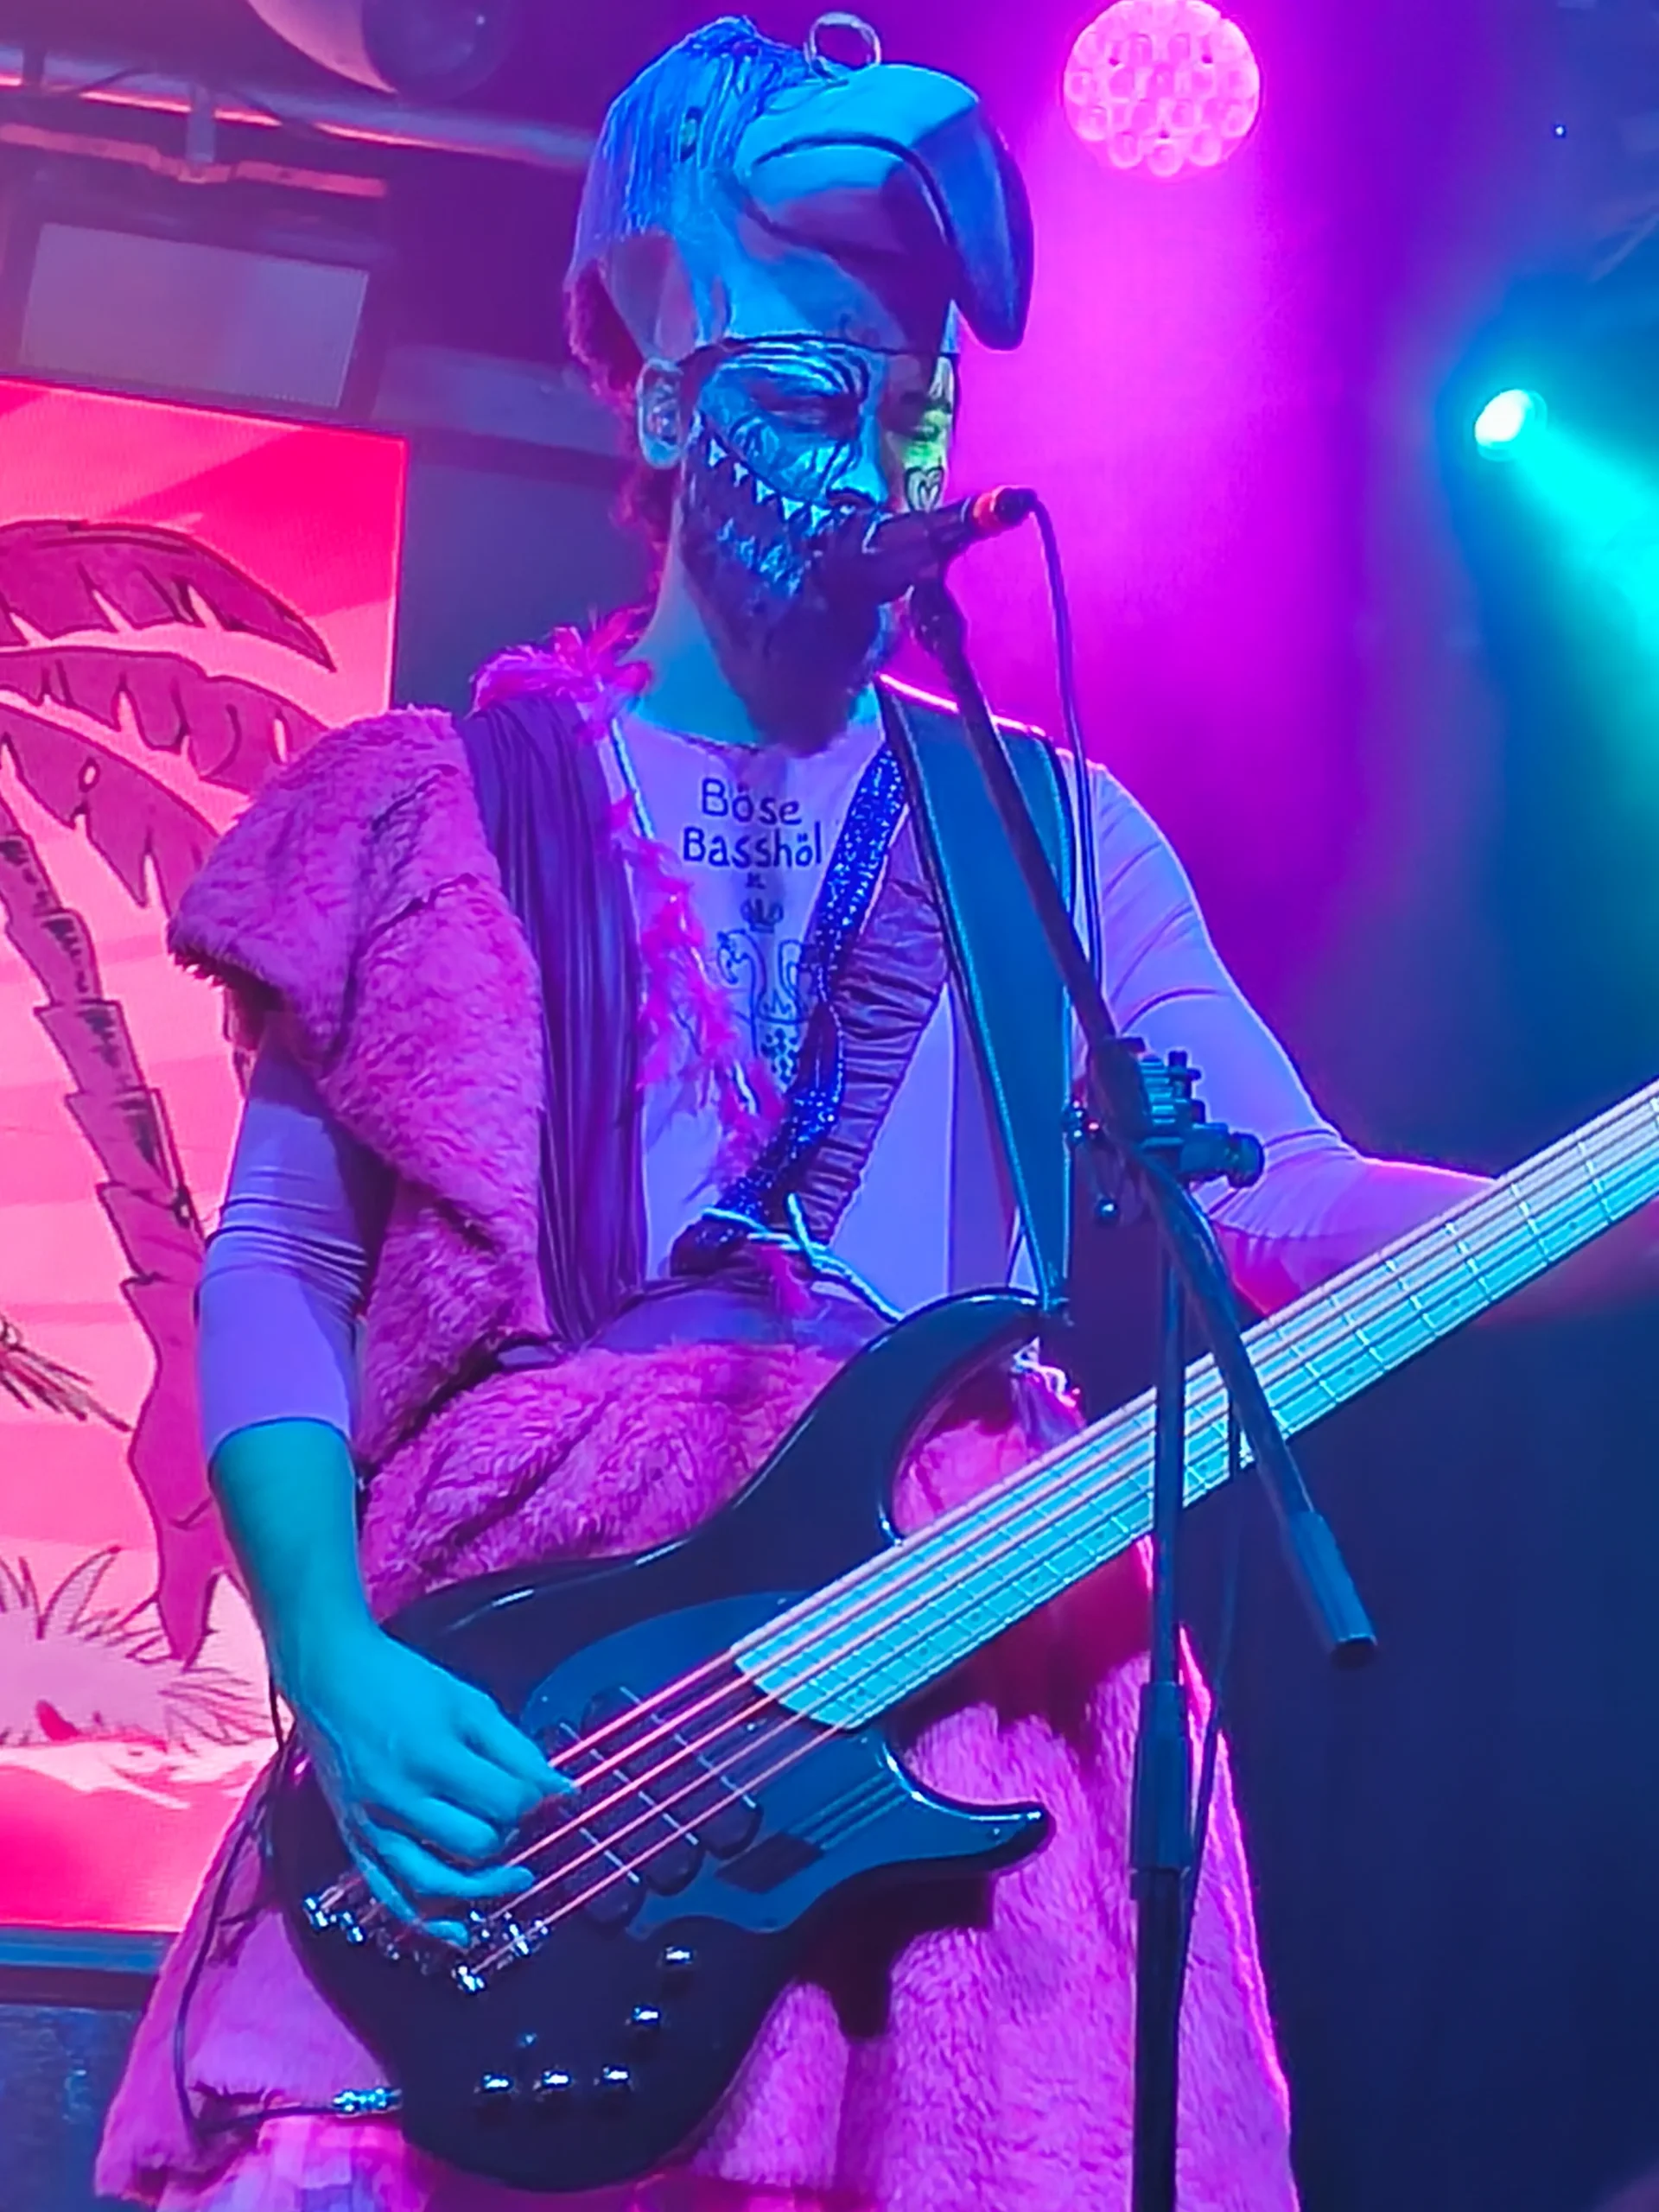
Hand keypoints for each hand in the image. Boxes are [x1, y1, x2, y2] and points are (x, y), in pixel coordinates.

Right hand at [283, 1622, 571, 1946]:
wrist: (330, 1678)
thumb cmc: (403, 1684)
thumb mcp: (468, 1702)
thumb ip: (516, 1749)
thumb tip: (561, 1790)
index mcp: (432, 1756)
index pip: (503, 1802)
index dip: (535, 1801)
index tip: (544, 1792)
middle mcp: (400, 1799)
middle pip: (475, 1845)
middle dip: (509, 1836)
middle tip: (518, 1818)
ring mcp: (373, 1826)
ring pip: (436, 1884)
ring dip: (483, 1890)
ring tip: (517, 1879)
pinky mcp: (356, 1841)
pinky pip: (392, 1896)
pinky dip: (428, 1924)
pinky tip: (460, 1935)